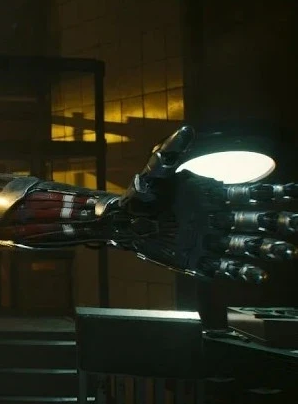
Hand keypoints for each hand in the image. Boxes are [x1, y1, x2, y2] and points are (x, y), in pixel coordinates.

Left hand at [115, 126, 296, 282]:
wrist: (122, 221)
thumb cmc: (142, 193)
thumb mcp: (155, 171)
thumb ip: (171, 153)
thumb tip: (187, 130)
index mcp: (214, 196)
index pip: (249, 194)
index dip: (273, 194)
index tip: (294, 193)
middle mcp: (217, 219)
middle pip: (254, 221)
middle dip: (276, 223)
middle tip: (295, 225)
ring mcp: (209, 241)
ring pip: (245, 245)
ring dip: (266, 248)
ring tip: (286, 252)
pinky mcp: (198, 262)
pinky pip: (224, 268)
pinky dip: (242, 271)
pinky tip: (260, 274)